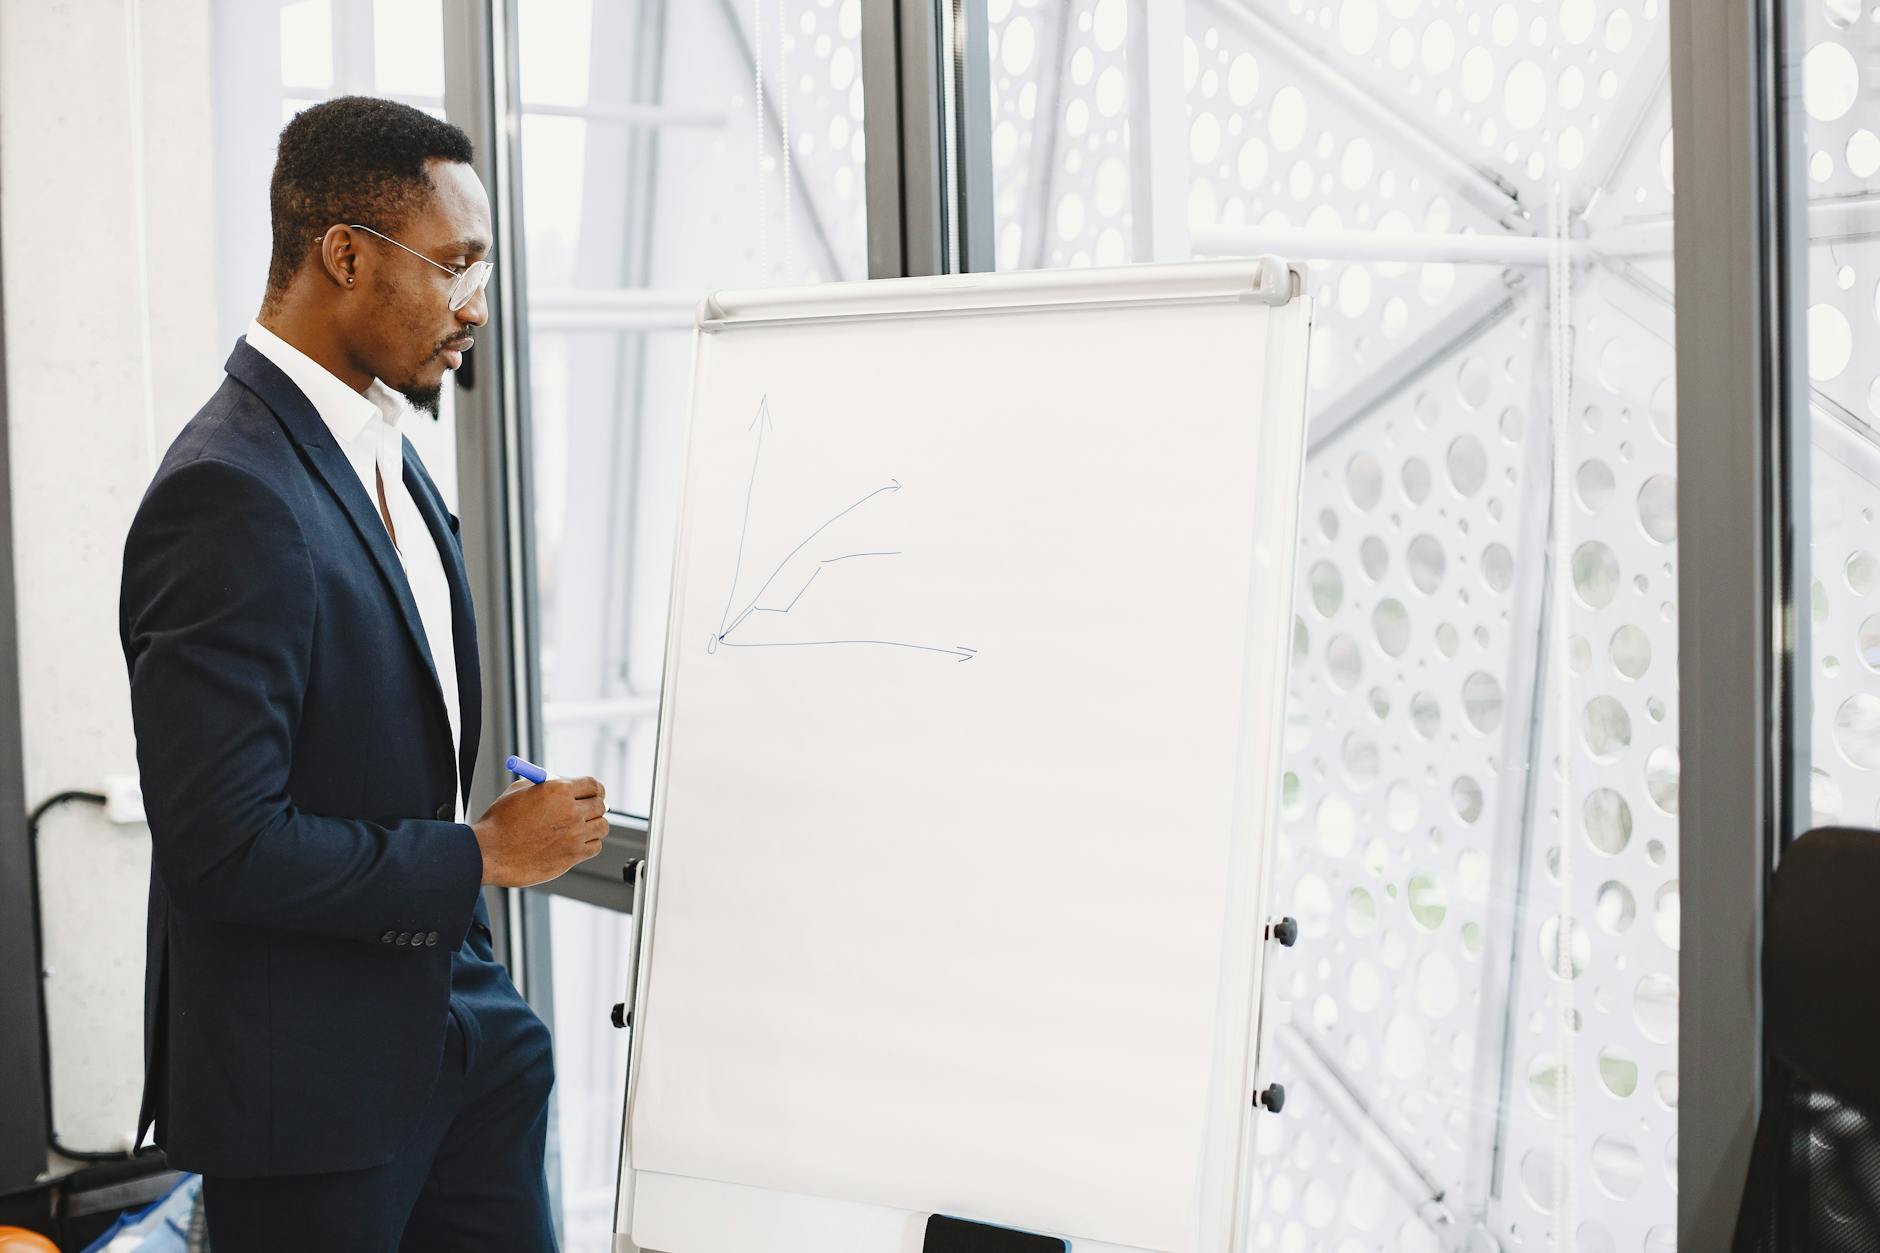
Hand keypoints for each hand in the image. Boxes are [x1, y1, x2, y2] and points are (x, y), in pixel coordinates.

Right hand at [471, 776, 608, 886]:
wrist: (489, 853)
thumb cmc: (499, 822)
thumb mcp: (520, 791)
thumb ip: (546, 785)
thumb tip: (565, 785)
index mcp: (559, 790)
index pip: (593, 785)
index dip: (594, 789)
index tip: (592, 793)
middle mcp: (571, 811)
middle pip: (600, 804)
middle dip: (594, 805)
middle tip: (588, 810)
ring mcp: (574, 835)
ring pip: (602, 826)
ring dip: (593, 825)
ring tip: (580, 827)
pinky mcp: (573, 856)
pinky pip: (595, 846)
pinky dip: (589, 844)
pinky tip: (576, 842)